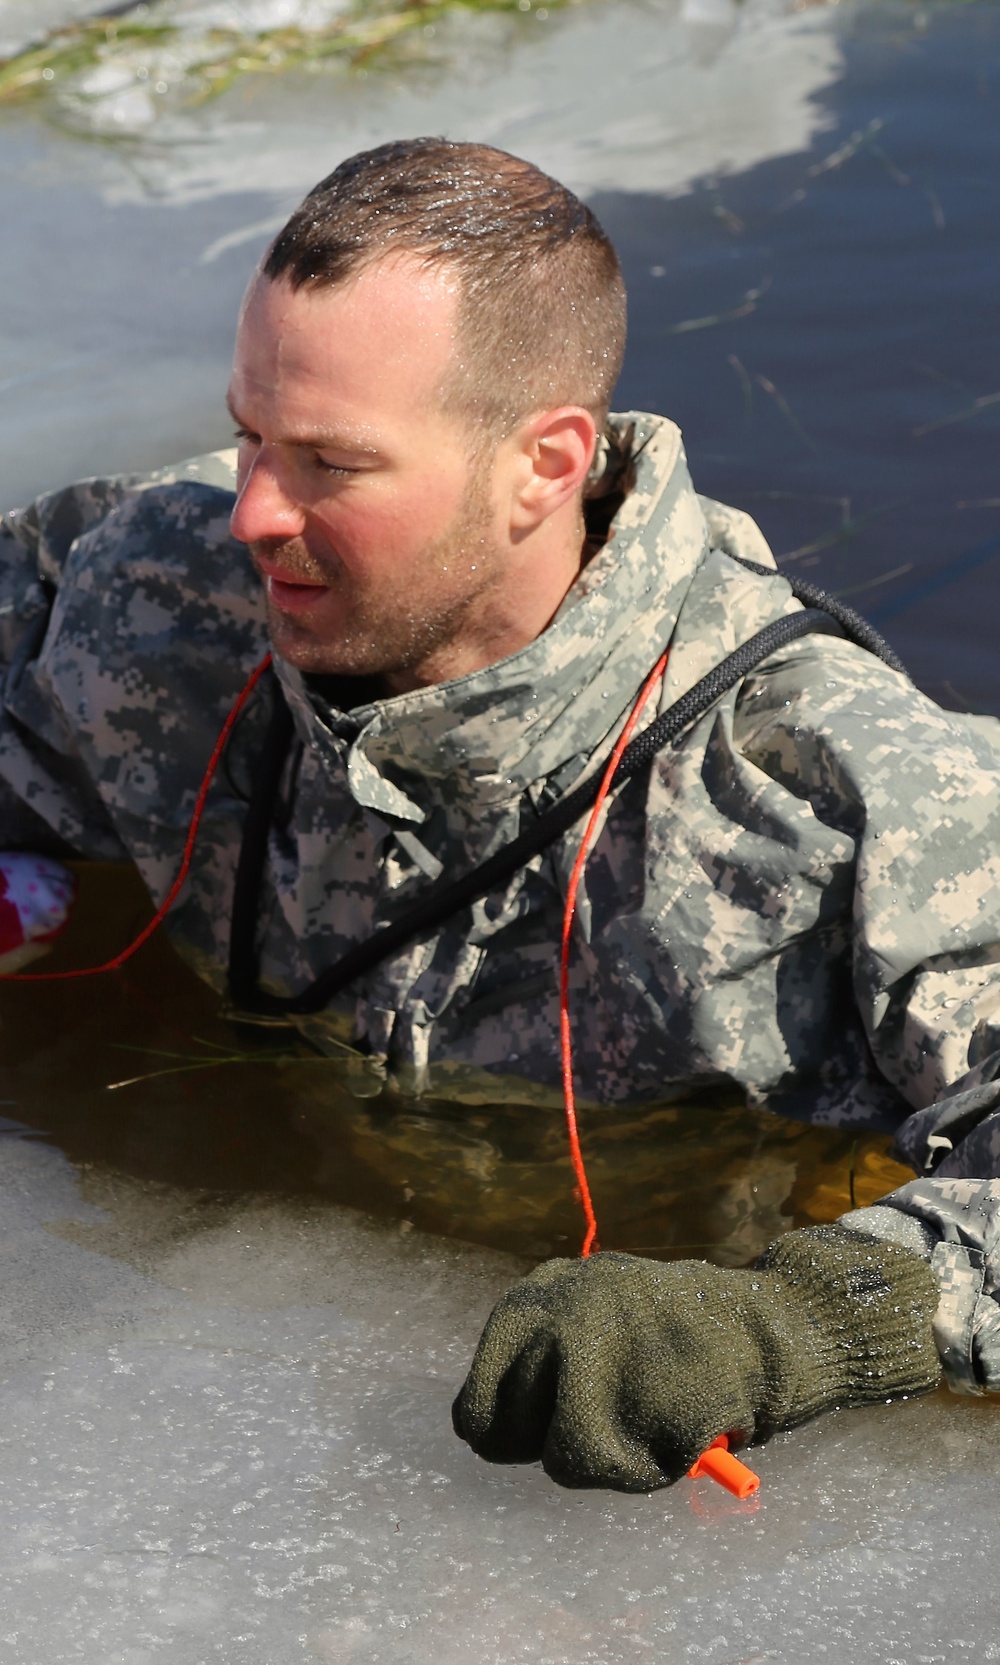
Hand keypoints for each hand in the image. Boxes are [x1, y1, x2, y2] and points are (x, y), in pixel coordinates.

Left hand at [452, 1225, 939, 1490]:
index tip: (534, 1436)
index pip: (476, 1403)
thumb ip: (544, 1353)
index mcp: (542, 1294)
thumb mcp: (595, 1312)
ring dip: (606, 1460)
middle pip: (507, 1435)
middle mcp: (563, 1317)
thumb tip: (478, 1431)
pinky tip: (681, 1425)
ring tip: (646, 1422)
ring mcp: (607, 1356)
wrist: (770, 1326)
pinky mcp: (653, 1397)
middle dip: (550, 1446)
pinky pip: (627, 1471)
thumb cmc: (671, 1335)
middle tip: (600, 1428)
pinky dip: (652, 1466)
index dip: (503, 1431)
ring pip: (565, 1460)